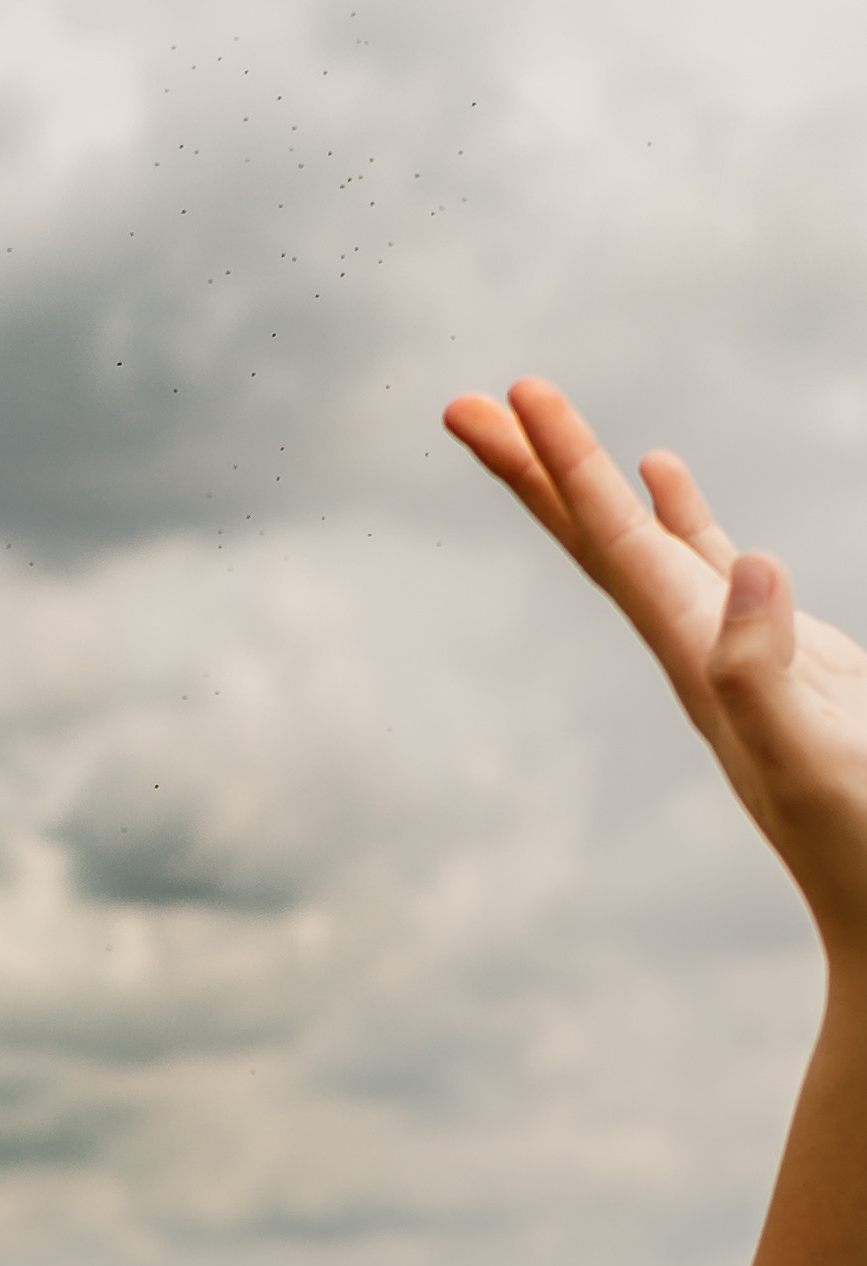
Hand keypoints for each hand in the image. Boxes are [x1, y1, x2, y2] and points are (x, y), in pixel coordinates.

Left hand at [445, 378, 866, 961]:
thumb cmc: (863, 842)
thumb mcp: (815, 757)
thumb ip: (767, 671)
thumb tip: (745, 563)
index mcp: (696, 662)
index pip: (612, 551)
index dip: (563, 471)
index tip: (503, 402)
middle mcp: (696, 651)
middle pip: (597, 545)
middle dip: (535, 470)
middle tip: (460, 405)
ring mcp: (732, 648)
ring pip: (642, 546)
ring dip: (589, 484)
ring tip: (537, 419)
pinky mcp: (778, 649)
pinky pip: (704, 563)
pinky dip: (676, 511)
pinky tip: (659, 472)